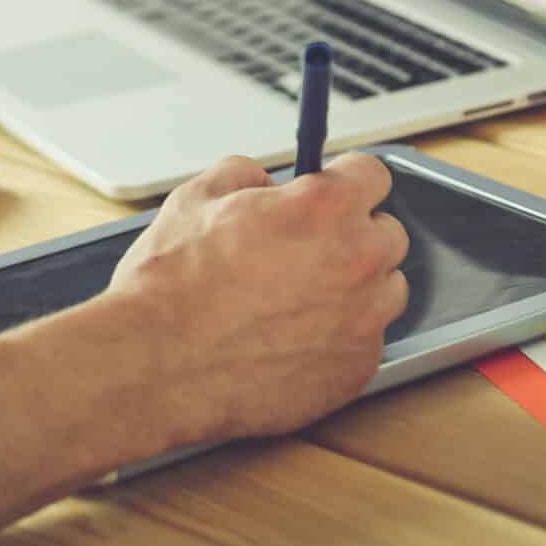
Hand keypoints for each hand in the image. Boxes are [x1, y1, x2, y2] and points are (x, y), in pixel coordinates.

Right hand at [101, 152, 408, 449]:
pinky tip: (292, 339)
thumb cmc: (172, 286)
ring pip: (386, 291)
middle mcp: (356, 262)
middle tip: (307, 248)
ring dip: (356, 289)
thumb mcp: (196, 197)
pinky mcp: (355, 371)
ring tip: (299, 299)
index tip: (334, 189)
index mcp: (324, 209)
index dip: (345, 180)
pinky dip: (340, 339)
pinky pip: (366, 343)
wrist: (157, 364)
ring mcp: (362, 322)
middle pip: (388, 234)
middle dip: (354, 234)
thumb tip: (263, 181)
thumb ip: (245, 174)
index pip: (373, 174)